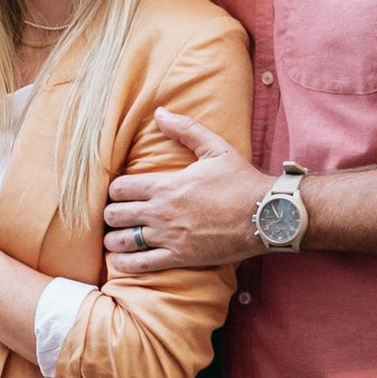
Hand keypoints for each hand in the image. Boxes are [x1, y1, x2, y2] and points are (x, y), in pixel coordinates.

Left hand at [104, 109, 274, 275]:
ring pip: (122, 241)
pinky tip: (120, 260)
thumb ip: (185, 129)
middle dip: (111, 213)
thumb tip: (160, 113)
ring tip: (115, 237)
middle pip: (115, 214)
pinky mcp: (180, 257)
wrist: (265, 215)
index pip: (120, 188)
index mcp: (166, 185)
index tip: (119, 192)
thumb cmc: (241, 181)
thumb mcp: (215, 148)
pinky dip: (125, 263)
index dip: (113, 190)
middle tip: (115, 214)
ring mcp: (169, 237)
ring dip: (113, 239)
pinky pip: (141, 265)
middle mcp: (162, 212)